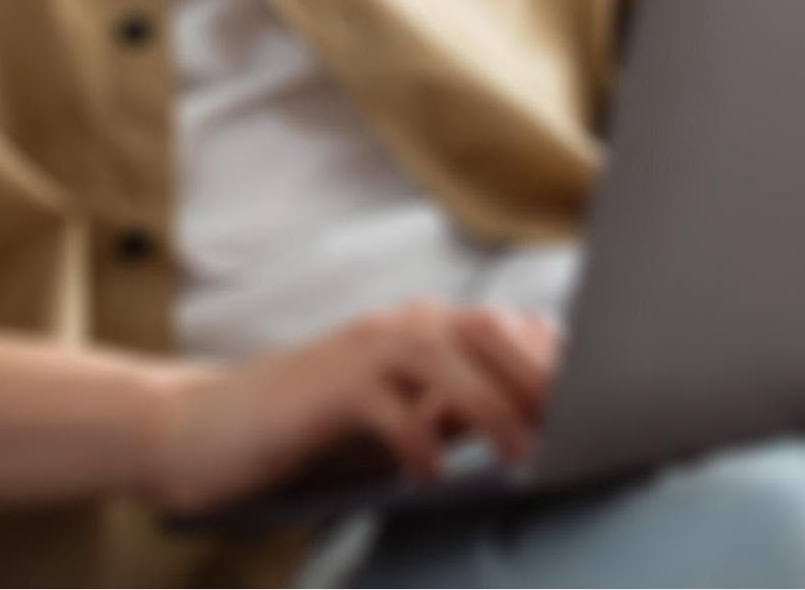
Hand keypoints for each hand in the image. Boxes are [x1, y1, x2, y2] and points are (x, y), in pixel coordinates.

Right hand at [136, 302, 562, 515]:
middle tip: (579, 429)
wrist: (203, 433)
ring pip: (446, 360)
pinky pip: (384, 406)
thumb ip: (454, 416)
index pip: (508, 332)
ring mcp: (360, 353)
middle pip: (489, 335)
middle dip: (540, 379)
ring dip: (491, 407)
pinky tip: (432, 475)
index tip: (601, 403)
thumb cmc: (309, 437)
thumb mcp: (397, 426)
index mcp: (422, 333)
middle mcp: (398, 329)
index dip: (555, 363)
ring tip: (523, 455)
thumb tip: (531, 428)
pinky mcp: (325, 389)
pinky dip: (415, 439)